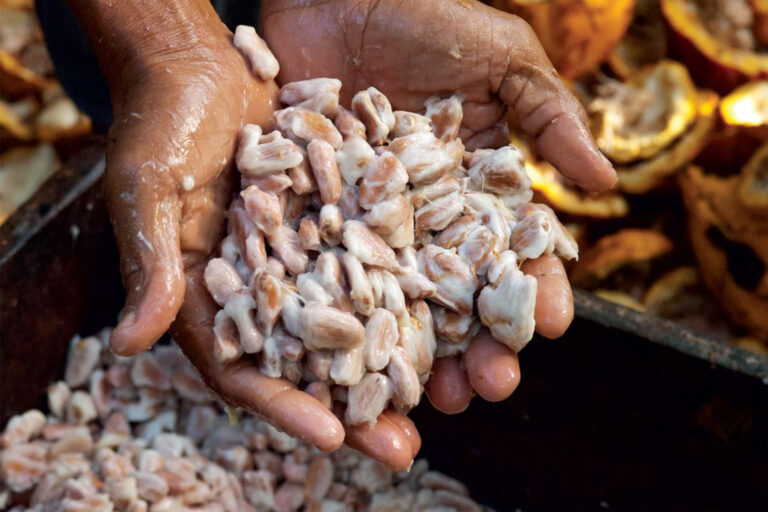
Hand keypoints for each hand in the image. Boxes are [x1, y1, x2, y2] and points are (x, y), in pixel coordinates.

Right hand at [72, 0, 418, 469]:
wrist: (197, 68)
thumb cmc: (159, 124)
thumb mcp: (149, 190)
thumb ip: (153, 264)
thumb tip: (128, 344)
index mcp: (208, 299)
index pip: (243, 369)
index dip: (283, 407)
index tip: (331, 439)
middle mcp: (261, 290)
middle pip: (308, 363)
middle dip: (351, 406)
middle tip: (401, 448)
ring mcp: (302, 259)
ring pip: (350, 322)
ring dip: (389, 361)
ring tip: (438, 398)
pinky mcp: (334, 222)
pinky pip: (372, 263)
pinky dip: (402, 290)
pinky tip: (444, 314)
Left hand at [261, 0, 600, 414]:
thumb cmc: (424, 15)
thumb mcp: (501, 59)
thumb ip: (548, 118)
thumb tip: (605, 183)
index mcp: (476, 188)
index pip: (513, 251)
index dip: (533, 289)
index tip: (548, 326)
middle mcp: (426, 217)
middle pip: (457, 296)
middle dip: (478, 346)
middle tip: (489, 389)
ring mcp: (370, 223)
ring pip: (399, 304)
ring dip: (418, 356)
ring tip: (434, 401)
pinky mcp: (315, 219)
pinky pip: (331, 278)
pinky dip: (345, 323)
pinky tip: (355, 367)